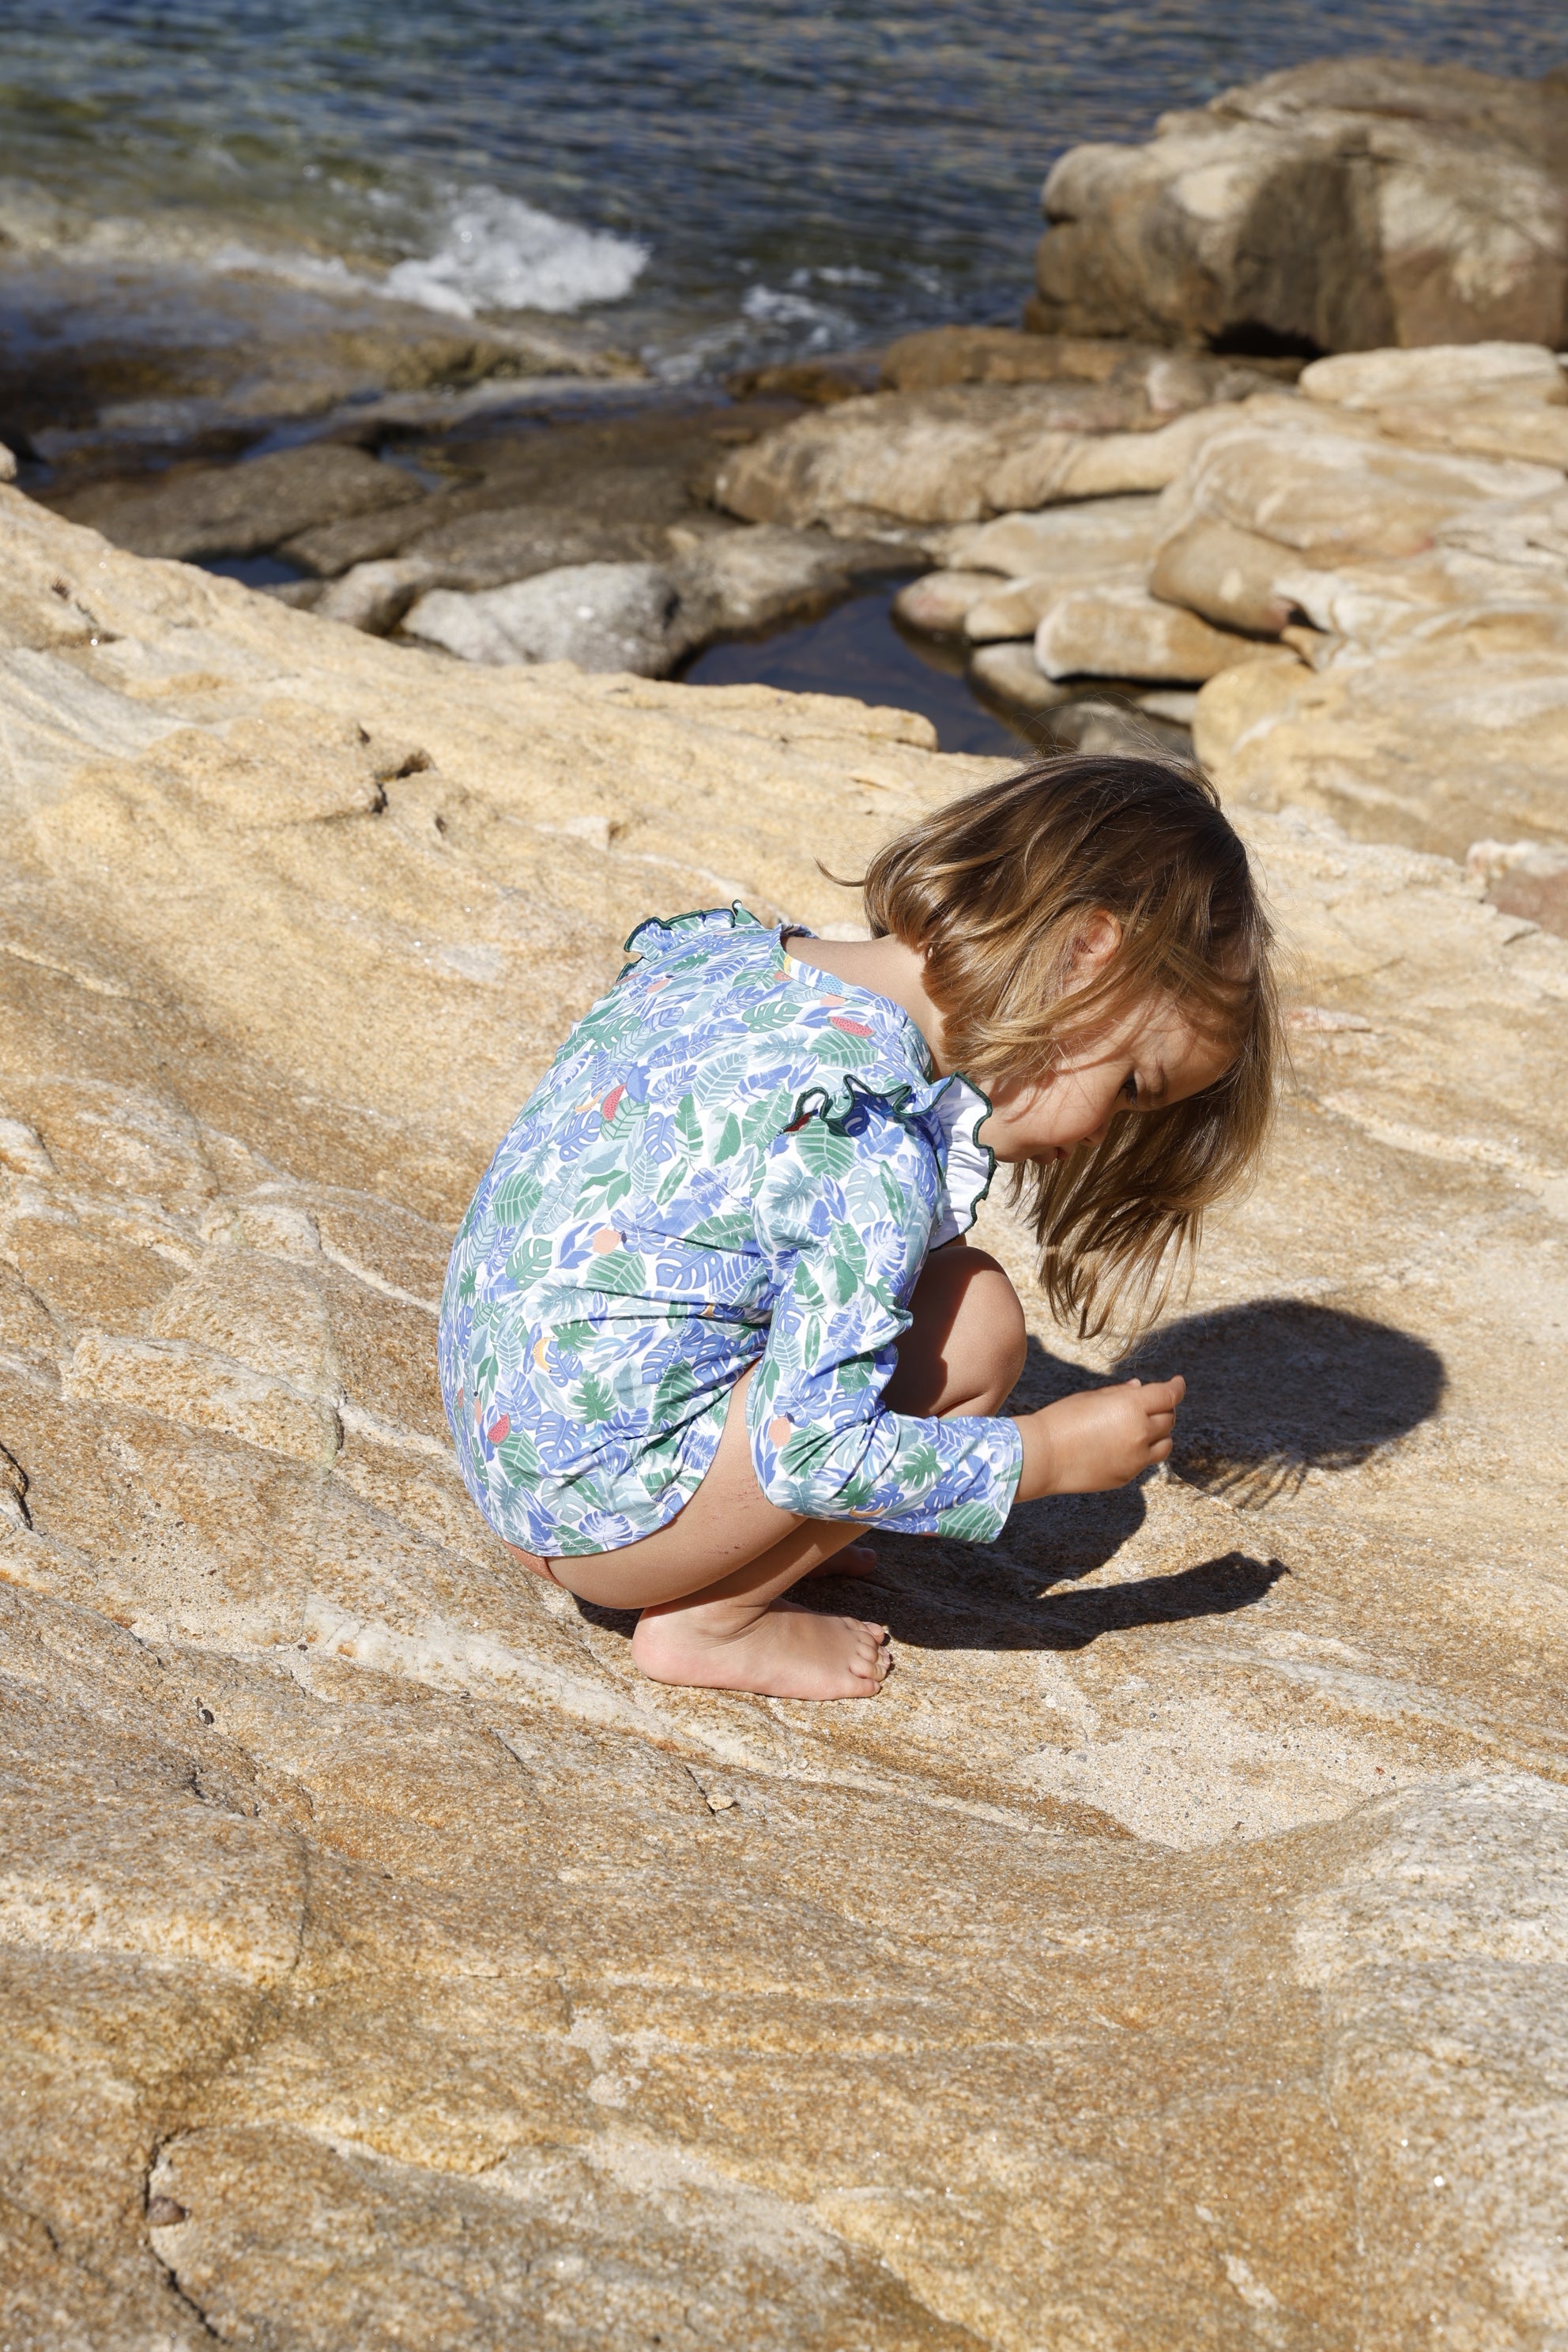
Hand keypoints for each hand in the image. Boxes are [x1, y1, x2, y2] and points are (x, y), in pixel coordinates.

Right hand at [1014, 1375, 1184, 1498]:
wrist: (1042, 1456)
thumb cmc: (1063, 1419)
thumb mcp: (1092, 1397)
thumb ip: (1121, 1393)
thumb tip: (1141, 1388)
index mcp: (1131, 1407)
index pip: (1168, 1396)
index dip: (1177, 1387)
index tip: (1178, 1383)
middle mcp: (1139, 1433)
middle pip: (1169, 1419)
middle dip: (1165, 1409)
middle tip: (1153, 1404)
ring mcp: (1135, 1458)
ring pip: (1165, 1444)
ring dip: (1160, 1433)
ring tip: (1144, 1427)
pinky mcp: (1127, 1476)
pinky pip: (1145, 1461)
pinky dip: (1142, 1451)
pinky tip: (1123, 1445)